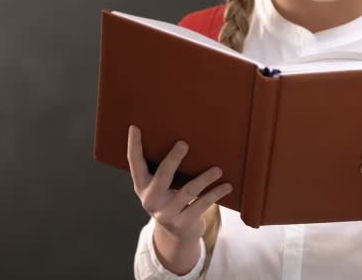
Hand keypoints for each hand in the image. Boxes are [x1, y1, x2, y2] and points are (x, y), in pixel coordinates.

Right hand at [127, 125, 232, 242]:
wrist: (177, 236)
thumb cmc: (171, 200)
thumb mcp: (161, 188)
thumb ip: (164, 170)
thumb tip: (182, 137)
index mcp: (142, 186)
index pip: (135, 163)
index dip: (134, 145)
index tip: (135, 127)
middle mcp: (150, 200)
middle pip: (162, 176)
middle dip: (173, 159)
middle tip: (184, 143)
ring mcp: (166, 213)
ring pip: (187, 191)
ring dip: (204, 179)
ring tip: (218, 169)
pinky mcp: (182, 223)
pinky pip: (201, 205)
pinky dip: (215, 194)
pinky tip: (227, 186)